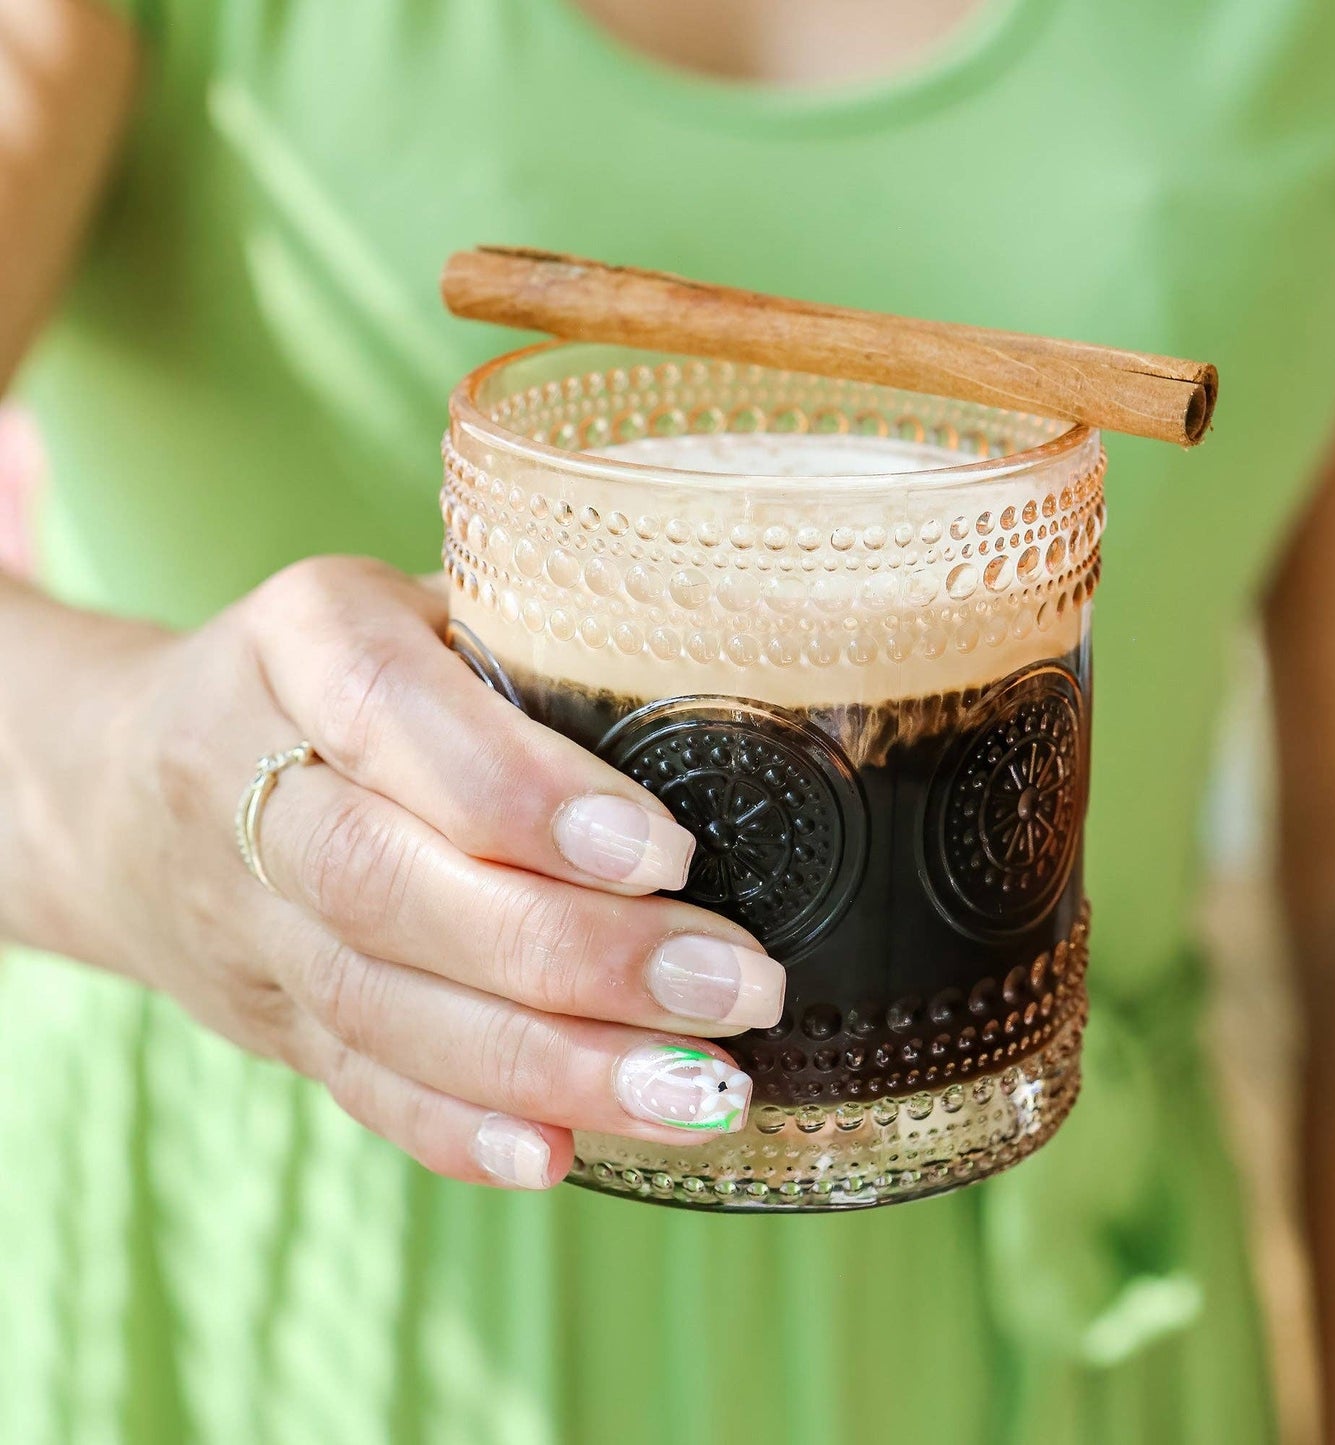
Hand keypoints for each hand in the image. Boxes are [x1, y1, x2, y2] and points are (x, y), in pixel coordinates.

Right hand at [72, 557, 783, 1189]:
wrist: (122, 778)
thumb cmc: (333, 673)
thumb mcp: (417, 606)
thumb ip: (534, 643)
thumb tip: (739, 703)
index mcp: (301, 639)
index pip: (393, 712)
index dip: (520, 793)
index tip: (665, 853)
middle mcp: (244, 777)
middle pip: (385, 883)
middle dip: (572, 952)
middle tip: (733, 989)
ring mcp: (244, 915)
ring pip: (380, 1005)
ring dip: (548, 1066)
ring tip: (699, 1091)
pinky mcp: (264, 1014)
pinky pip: (352, 1081)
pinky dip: (458, 1129)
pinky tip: (567, 1155)